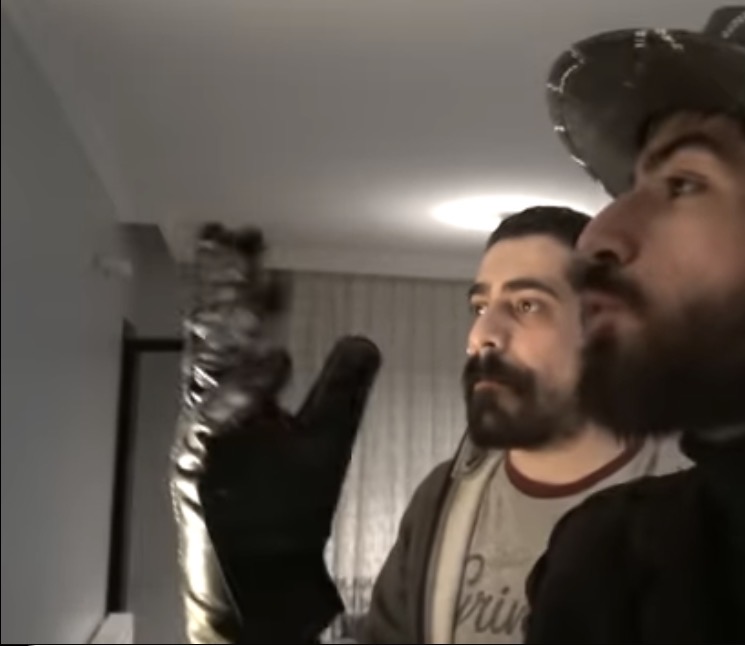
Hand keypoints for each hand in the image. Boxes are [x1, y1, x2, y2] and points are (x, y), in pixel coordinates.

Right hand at [170, 224, 381, 642]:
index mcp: (238, 391)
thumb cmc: (287, 502)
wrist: (265, 563)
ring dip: (225, 324)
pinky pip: (216, 422)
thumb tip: (363, 339)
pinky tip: (275, 362)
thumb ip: (341, 388)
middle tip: (227, 234)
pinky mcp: (199, 467)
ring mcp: (201, 433)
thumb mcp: (326, 435)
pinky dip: (242, 394)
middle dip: (219, 284)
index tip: (251, 242)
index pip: (234, 325)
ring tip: (249, 280)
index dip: (242, 284)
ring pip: (207, 367)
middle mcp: (214, 404)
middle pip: (211, 332)